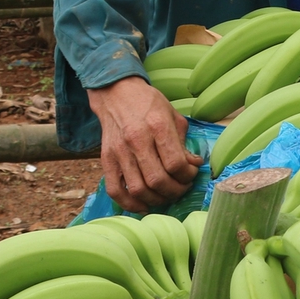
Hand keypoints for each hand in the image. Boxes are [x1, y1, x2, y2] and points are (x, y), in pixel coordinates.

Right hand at [86, 75, 204, 212]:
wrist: (116, 93)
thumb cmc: (148, 103)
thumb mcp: (173, 115)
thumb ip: (183, 142)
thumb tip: (193, 165)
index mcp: (157, 126)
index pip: (175, 163)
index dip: (188, 175)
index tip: (191, 173)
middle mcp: (136, 140)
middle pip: (157, 180)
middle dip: (175, 191)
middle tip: (182, 187)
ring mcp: (119, 152)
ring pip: (138, 189)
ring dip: (156, 199)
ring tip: (166, 195)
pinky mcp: (106, 159)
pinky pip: (115, 190)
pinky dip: (129, 204)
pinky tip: (144, 205)